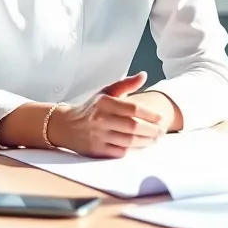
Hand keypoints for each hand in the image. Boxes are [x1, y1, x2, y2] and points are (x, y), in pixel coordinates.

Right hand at [48, 72, 167, 157]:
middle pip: (133, 127)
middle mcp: (100, 119)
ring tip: (156, 139)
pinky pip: (119, 152)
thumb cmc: (91, 108)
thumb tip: (144, 75)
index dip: (150, 115)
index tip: (161, 119)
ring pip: (128, 141)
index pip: (133, 109)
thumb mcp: (106, 92)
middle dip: (152, 131)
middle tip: (162, 132)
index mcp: (105, 103)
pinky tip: (142, 146)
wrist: (65, 126)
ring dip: (146, 142)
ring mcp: (98, 136)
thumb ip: (126, 84)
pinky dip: (133, 150)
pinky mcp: (96, 150)